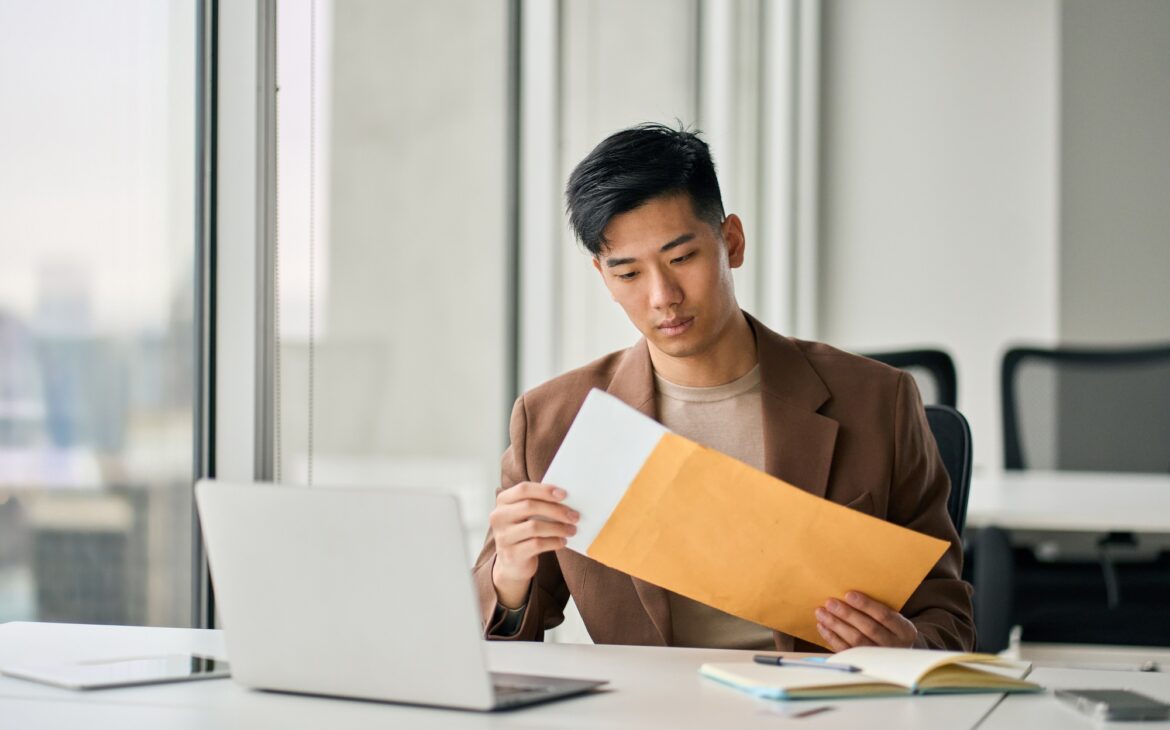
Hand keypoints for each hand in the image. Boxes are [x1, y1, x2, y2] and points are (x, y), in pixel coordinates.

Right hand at [489, 482, 578, 607]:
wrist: (512, 564)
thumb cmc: (524, 533)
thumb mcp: (525, 515)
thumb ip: (539, 504)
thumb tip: (565, 498)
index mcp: (503, 501)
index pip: (523, 489)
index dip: (544, 490)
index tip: (564, 494)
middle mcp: (498, 517)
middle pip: (530, 506)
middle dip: (556, 510)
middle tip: (574, 516)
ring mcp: (503, 536)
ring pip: (534, 527)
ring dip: (558, 527)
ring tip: (571, 530)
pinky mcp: (511, 554)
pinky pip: (537, 544)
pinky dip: (553, 542)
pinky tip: (562, 541)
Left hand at [814, 591, 917, 649]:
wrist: (899, 655)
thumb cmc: (891, 629)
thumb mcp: (895, 620)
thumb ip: (879, 610)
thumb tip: (849, 595)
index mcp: (905, 631)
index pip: (884, 616)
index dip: (866, 605)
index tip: (848, 594)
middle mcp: (894, 646)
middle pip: (868, 628)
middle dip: (847, 614)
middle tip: (830, 602)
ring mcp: (880, 658)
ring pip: (855, 641)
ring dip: (836, 625)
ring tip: (821, 612)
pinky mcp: (864, 664)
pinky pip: (846, 651)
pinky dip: (832, 638)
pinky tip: (823, 626)